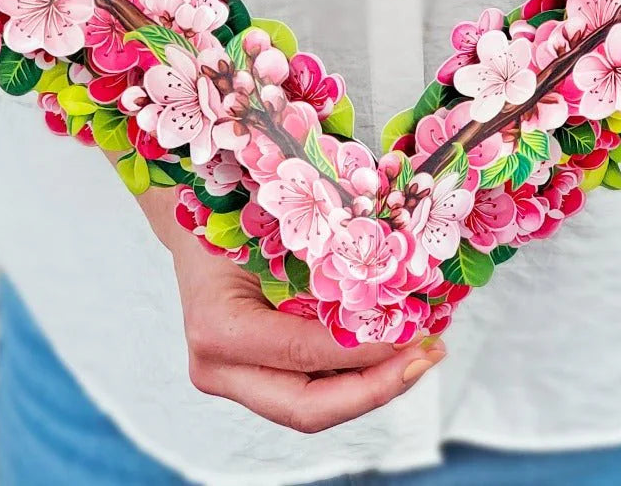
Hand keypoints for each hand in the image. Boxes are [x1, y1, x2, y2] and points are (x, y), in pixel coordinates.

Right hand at [139, 185, 444, 432]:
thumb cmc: (232, 213)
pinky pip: (309, 388)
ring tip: (422, 354)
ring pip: (313, 407)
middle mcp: (218, 368)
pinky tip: (393, 352)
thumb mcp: (274, 226)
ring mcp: (232, 381)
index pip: (304, 354)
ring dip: (373, 385)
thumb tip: (394, 272)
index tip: (414, 334)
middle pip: (308, 408)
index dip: (364, 351)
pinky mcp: (251, 381)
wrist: (194, 224)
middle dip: (377, 388)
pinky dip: (354, 376)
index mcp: (217, 328)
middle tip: (427, 356)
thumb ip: (321, 258)